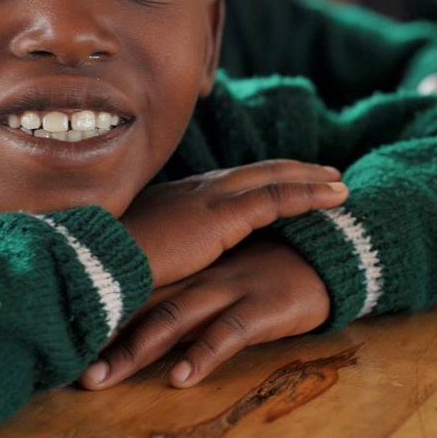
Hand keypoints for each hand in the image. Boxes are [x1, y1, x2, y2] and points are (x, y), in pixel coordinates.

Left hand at [81, 238, 328, 389]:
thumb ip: (181, 290)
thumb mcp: (218, 276)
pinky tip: (181, 378)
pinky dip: (201, 355)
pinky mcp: (257, 308)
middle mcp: (196, 278)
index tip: (60, 345)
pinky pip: (225, 334)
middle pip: (138, 307)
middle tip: (68, 372)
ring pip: (171, 320)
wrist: (324, 254)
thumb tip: (143, 318)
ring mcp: (225, 290)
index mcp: (185, 268)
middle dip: (101, 340)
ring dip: (134, 351)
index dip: (96, 317)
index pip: (131, 291)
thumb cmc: (268, 269)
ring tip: (103, 379)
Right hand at [120, 159, 346, 288]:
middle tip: (324, 172)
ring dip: (309, 178)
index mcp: (177, 198)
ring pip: (273, 179)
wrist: (97, 264)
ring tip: (339, 183)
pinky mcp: (224, 217)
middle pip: (255, 172)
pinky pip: (279, 199)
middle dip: (291, 170)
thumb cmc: (108, 267)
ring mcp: (211, 199)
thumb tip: (161, 263)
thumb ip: (156, 252)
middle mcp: (197, 189)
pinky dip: (310, 194)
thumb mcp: (135, 255)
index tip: (280, 178)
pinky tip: (336, 197)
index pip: (227, 182)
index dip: (258, 178)